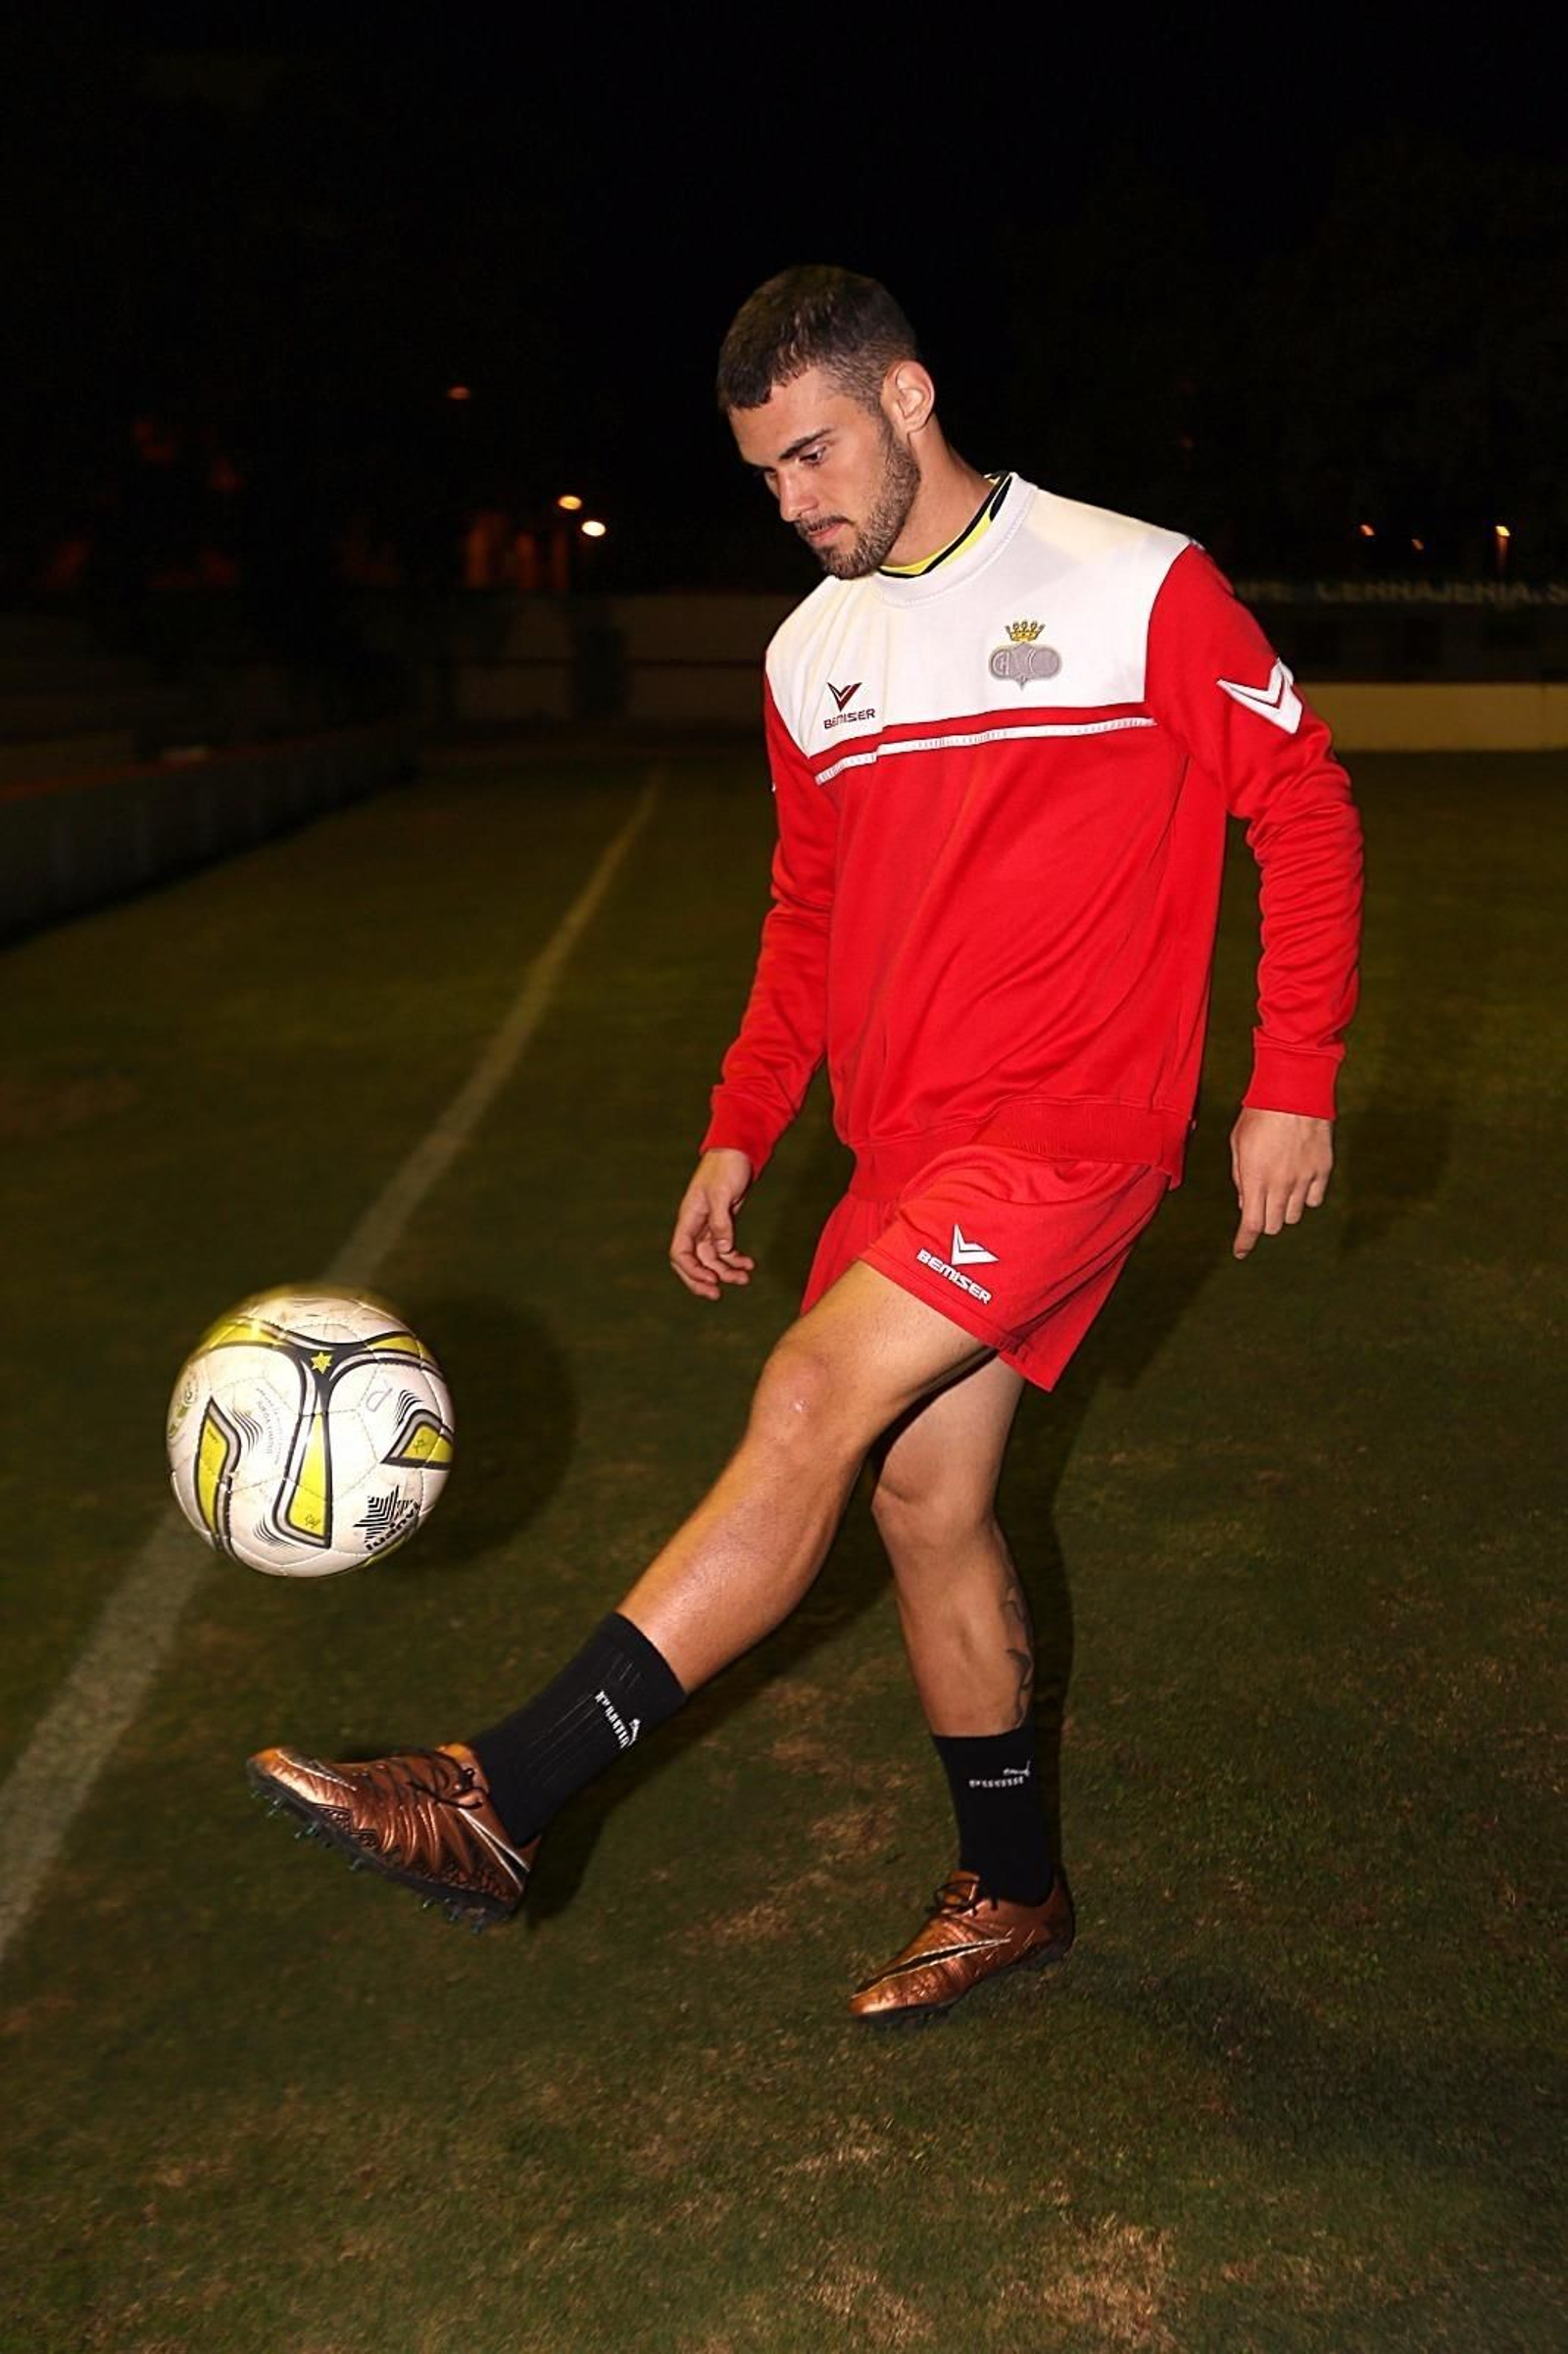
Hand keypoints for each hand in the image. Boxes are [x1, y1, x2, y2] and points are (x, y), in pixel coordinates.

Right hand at [669, 1149, 756, 1299]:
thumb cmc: (726, 1167)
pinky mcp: (724, 1224)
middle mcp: (696, 1225)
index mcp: (689, 1218)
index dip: (691, 1271)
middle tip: (718, 1294)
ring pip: (712, 1258)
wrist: (738, 1151)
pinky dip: (736, 1259)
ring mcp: (709, 1226)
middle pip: (693, 1261)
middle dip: (704, 1280)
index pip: (680, 1252)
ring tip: (745, 1278)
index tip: (709, 1281)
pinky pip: (725, 1249)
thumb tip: (722, 1250)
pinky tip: (749, 1264)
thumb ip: (721, 1222)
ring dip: (726, 1271)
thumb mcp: (722, 1193)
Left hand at [1230, 1108, 1333, 1259]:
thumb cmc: (1260, 1113)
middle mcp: (1281, 1183)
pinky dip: (1306, 1197)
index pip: (1251, 1224)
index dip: (1245, 1242)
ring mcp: (1304, 1178)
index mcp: (1256, 1177)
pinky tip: (1300, 1181)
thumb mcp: (1238, 1143)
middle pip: (1273, 1225)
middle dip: (1264, 1220)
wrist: (1296, 1089)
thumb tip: (1246, 1203)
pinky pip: (1315, 1199)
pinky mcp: (1323, 1170)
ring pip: (1294, 1215)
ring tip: (1280, 1186)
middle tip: (1261, 1205)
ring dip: (1284, 1209)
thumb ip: (1241, 1177)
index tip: (1241, 1251)